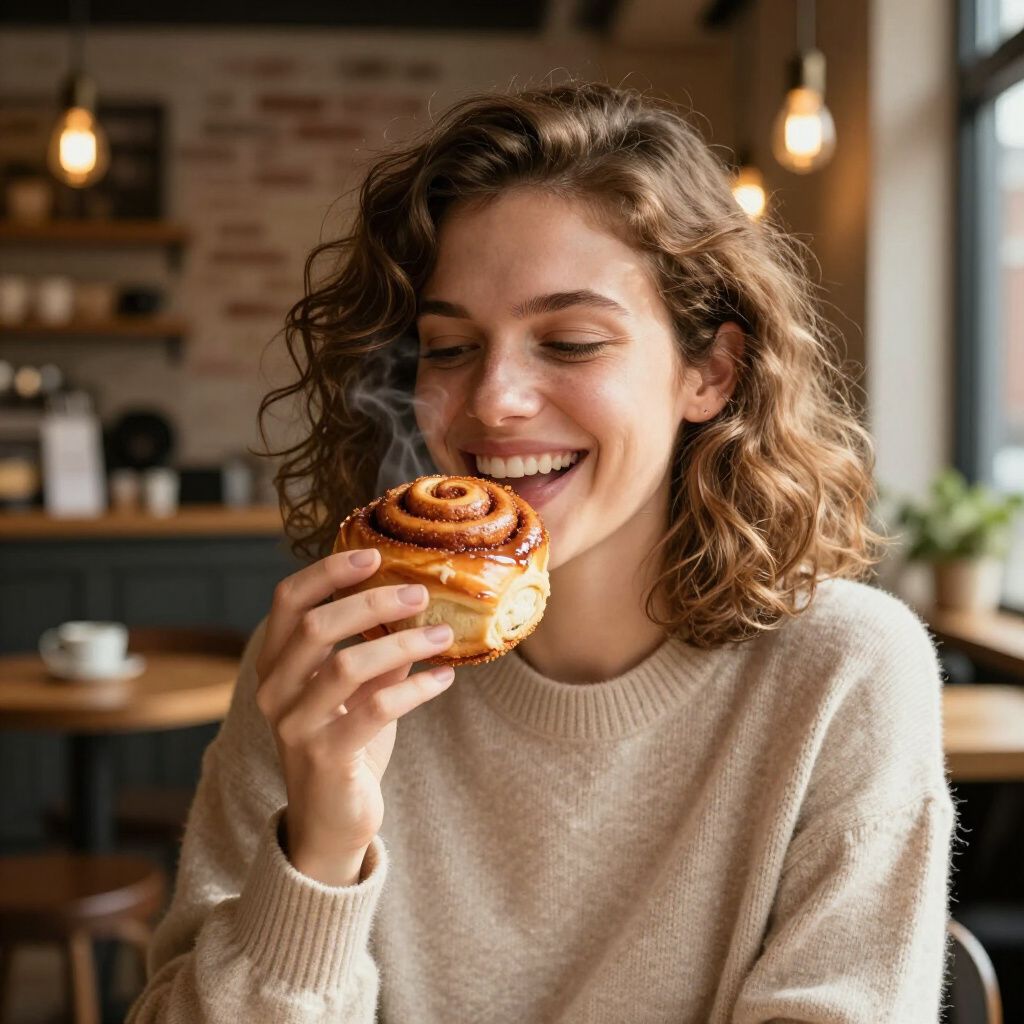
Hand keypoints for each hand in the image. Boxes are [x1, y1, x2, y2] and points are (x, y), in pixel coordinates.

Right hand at [254, 549, 454, 884]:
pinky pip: (376, 708)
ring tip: (444, 635)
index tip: (374, 554)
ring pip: (347, 666)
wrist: (330, 819)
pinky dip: (416, 688)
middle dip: (373, 602)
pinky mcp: (325, 756)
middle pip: (316, 626)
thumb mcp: (356, 688)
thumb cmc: (345, 742)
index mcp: (275, 663)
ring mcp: (294, 725)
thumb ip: (375, 647)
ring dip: (403, 644)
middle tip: (421, 593)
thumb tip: (419, 600)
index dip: (328, 571)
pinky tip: (445, 677)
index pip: (288, 600)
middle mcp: (274, 690)